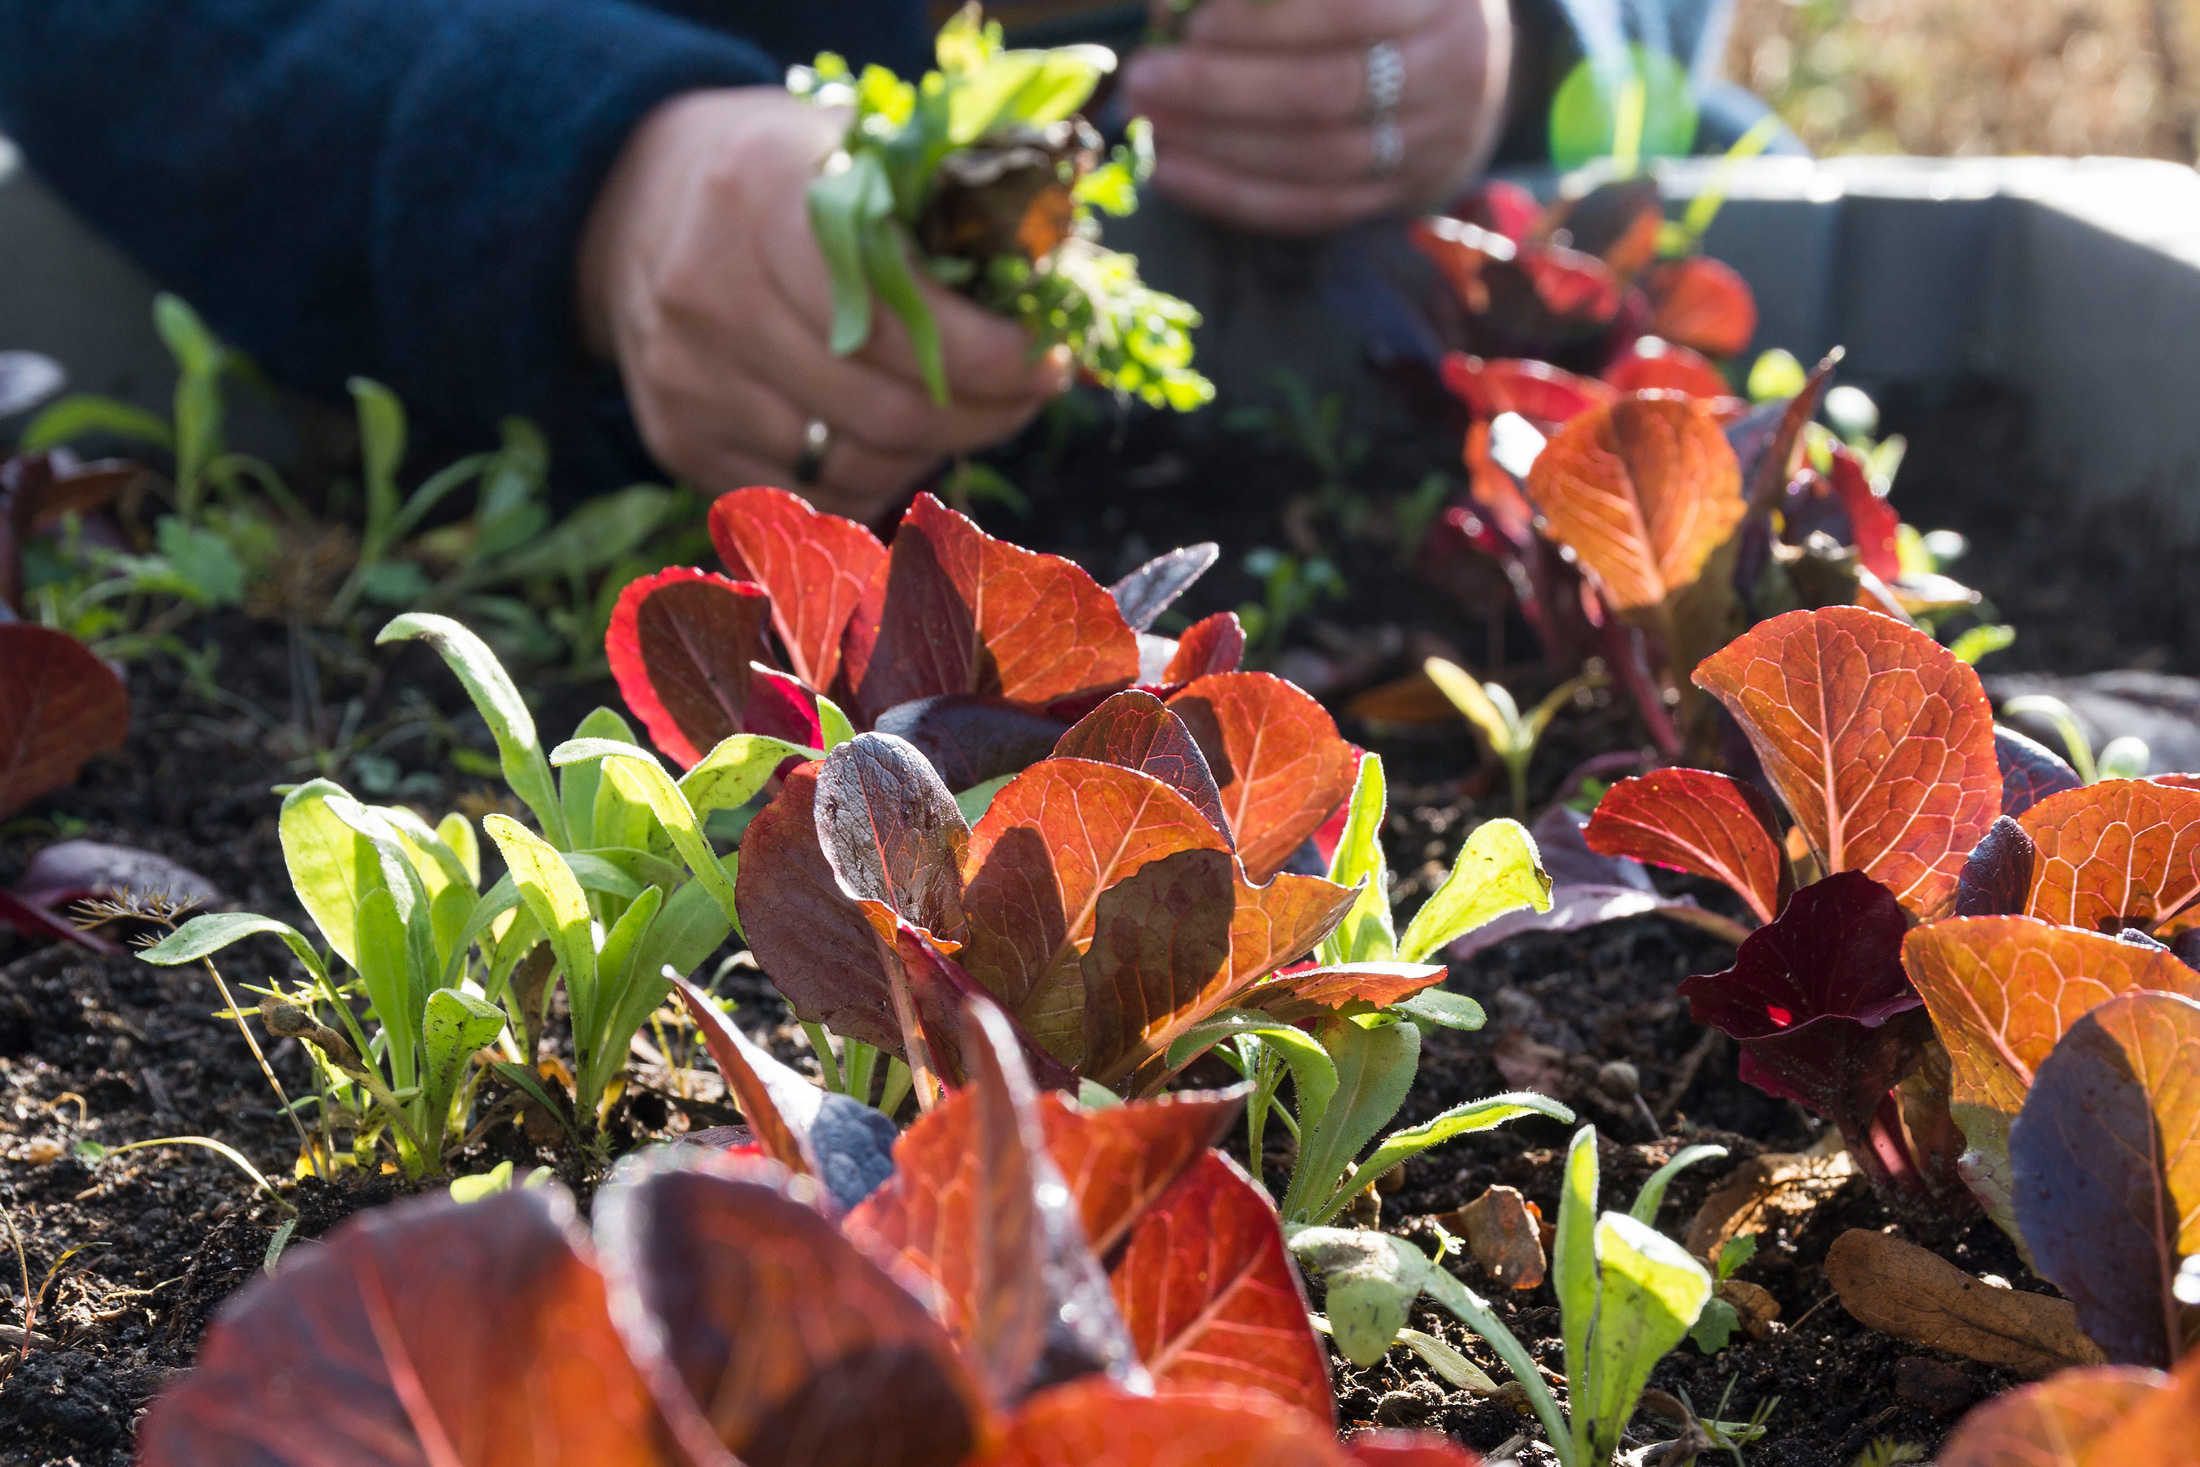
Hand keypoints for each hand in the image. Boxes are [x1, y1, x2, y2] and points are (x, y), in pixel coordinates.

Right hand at [577, 88, 1068, 523]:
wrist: (627, 204)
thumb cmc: (778, 175)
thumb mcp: (851, 148)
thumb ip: (942, 203)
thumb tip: (1066, 277)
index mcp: (759, 195)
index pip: (898, 313)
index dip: (988, 355)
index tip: (1047, 360)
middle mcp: (708, 292)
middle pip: (884, 407)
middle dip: (983, 414)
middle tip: (1027, 395)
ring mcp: (688, 376)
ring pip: (852, 464)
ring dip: (933, 453)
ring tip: (970, 414)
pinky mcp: (679, 438)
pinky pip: (808, 495)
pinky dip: (871, 481)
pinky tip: (900, 441)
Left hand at [1121, 0, 1510, 235]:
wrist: (1465, 62)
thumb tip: (1173, 9)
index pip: (1350, 10)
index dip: (1263, 21)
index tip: (1190, 22)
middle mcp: (1451, 67)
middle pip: (1326, 90)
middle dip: (1222, 88)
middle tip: (1144, 80)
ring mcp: (1432, 139)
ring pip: (1318, 158)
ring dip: (1220, 148)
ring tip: (1152, 124)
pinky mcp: (1403, 193)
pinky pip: (1315, 208)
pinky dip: (1238, 196)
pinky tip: (1177, 176)